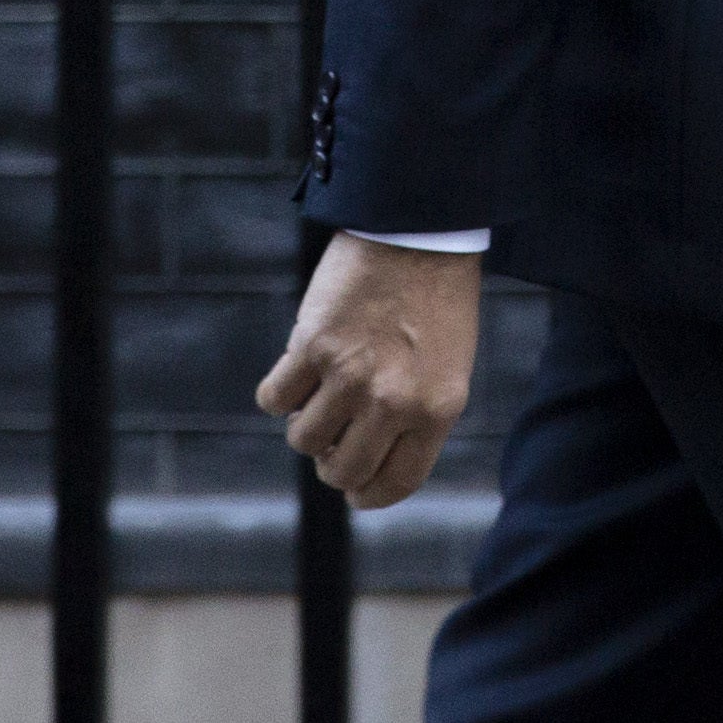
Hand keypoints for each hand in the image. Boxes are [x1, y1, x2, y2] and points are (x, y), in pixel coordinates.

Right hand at [256, 235, 484, 508]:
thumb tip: (365, 459)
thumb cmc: (438, 298)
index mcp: (437, 409)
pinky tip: (295, 373)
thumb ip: (414, 415)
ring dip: (305, 424)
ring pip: (303, 439)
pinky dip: (279, 393)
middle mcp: (393, 400)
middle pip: (342, 470)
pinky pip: (275, 399)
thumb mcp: (447, 367)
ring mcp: (350, 375)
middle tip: (333, 437)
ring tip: (318, 395)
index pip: (395, 483)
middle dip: (332, 462)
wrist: (421, 228)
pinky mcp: (312, 345)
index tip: (356, 491)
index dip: (368, 494)